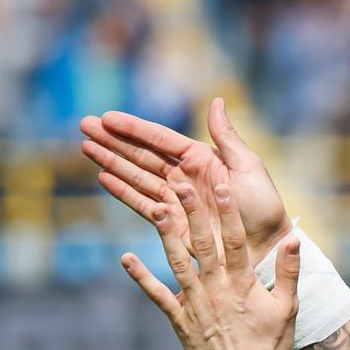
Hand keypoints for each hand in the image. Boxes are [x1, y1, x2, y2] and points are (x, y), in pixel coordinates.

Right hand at [81, 97, 291, 254]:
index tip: (107, 117)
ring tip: (85, 148)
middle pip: (142, 154)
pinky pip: (142, 203)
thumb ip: (226, 137)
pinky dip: (123, 191)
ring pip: (137, 176)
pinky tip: (103, 178)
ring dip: (111, 162)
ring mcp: (176, 200)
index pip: (160, 138)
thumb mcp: (248, 168)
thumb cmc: (264, 208)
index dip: (133, 128)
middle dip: (112, 140)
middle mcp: (185, 176)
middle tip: (83, 125)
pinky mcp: (172, 223)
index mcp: (202, 159)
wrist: (266, 248)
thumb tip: (216, 101)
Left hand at [118, 147, 299, 349]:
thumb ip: (288, 273)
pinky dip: (141, 277)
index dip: (229, 212)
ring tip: (154, 208)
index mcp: (244, 284)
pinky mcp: (179, 318)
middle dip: (192, 212)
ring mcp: (195, 303)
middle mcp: (217, 288)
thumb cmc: (268, 345)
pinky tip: (125, 258)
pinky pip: (157, 295)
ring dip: (165, 235)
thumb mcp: (288, 308)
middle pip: (203, 244)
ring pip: (177, 262)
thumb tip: (293, 239)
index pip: (237, 241)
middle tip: (181, 183)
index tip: (222, 186)